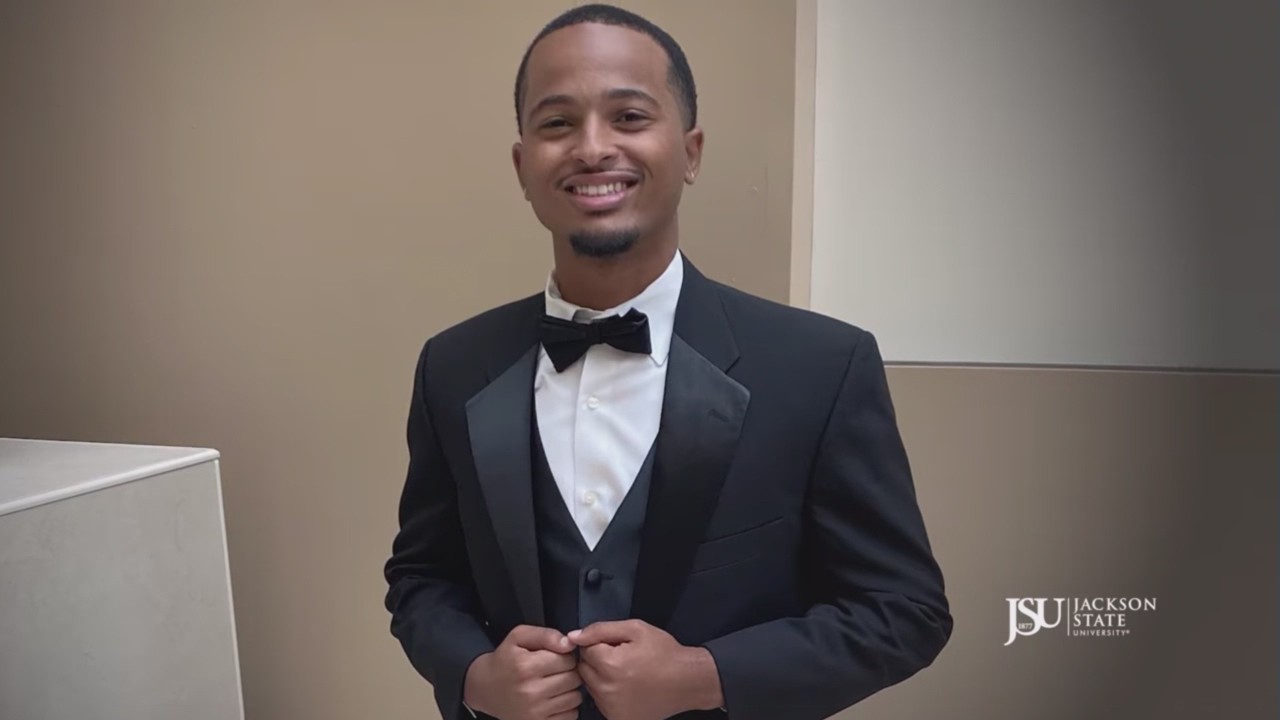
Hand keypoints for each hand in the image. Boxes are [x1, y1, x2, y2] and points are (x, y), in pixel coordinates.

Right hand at [464, 625, 583, 719]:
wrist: (485, 688)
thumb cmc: (505, 659)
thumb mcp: (519, 637)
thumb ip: (546, 635)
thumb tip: (569, 643)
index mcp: (526, 667)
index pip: (567, 659)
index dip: (565, 656)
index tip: (554, 657)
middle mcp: (530, 691)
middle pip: (574, 679)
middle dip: (569, 672)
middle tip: (555, 671)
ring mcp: (535, 712)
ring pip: (575, 697)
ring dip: (570, 690)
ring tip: (555, 684)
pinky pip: (570, 715)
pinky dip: (567, 707)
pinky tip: (553, 699)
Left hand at [568, 620, 722, 719]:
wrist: (688, 681)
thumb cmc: (664, 652)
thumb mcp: (636, 629)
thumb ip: (600, 630)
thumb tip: (573, 636)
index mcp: (610, 664)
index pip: (585, 650)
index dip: (601, 644)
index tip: (619, 646)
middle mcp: (607, 689)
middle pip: (584, 669)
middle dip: (598, 661)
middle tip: (623, 659)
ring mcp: (611, 708)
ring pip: (591, 686)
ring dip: (602, 678)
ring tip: (627, 673)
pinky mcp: (618, 719)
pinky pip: (601, 702)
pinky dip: (609, 694)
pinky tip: (628, 688)